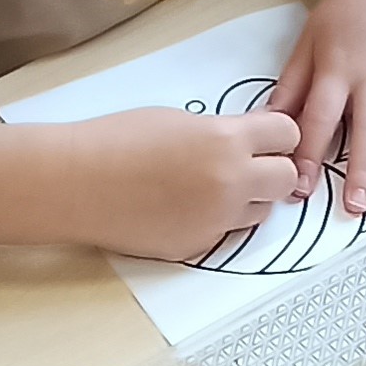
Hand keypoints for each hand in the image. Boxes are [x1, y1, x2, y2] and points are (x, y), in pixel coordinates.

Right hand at [71, 107, 304, 260]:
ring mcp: (216, 220)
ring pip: (261, 212)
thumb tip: (247, 143)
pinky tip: (183, 207)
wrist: (77, 183)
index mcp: (226, 141)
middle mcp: (230, 183)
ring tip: (210, 186)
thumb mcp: (180, 120)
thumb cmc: (117, 141)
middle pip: (285, 178)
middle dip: (272, 169)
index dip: (276, 134)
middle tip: (248, 163)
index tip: (265, 136)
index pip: (287, 134)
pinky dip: (216, 221)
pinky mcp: (199, 246)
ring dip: (248, 199)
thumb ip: (223, 133)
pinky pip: (226, 232)